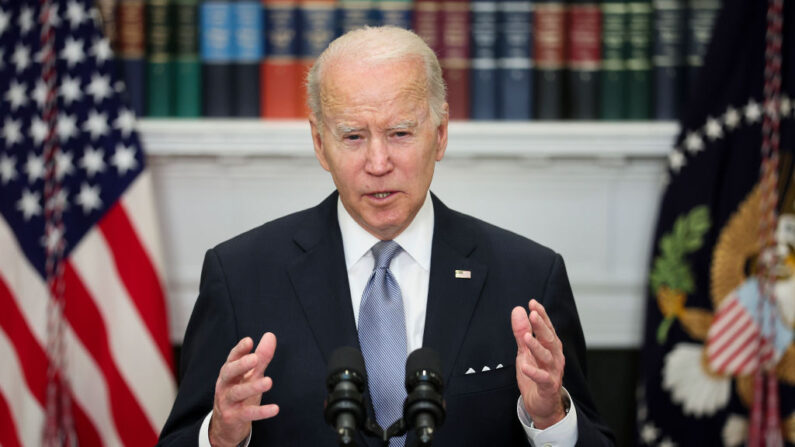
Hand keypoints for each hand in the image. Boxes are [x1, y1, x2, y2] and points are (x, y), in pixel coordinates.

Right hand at [209, 333, 279, 446]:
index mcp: (229, 372)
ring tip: (269, 382)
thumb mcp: (250, 374)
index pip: (232, 358)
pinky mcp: (233, 417)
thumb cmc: (240, 394)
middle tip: (254, 358)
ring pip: (237, 393)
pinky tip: (275, 409)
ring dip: (252, 387)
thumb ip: (261, 357)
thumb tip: (270, 335)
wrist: (226, 425)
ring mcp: (227, 402)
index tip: (249, 341)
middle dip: (241, 365)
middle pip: (229, 372)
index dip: (240, 350)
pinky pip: (247, 414)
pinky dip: (261, 411)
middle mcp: (225, 385)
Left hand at [511, 299, 565, 428]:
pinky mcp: (548, 386)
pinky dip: (534, 372)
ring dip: (537, 347)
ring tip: (526, 338)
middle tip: (533, 315)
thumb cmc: (535, 374)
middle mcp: (555, 357)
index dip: (542, 315)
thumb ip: (522, 332)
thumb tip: (518, 310)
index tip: (533, 303)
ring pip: (547, 357)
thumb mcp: (525, 351)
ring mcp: (553, 372)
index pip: (547, 328)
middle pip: (549, 339)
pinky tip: (524, 366)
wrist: (542, 404)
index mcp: (551, 347)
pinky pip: (542, 378)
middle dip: (542, 327)